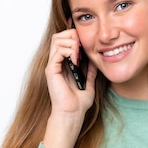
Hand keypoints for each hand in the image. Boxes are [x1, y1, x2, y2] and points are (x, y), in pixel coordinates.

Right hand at [42, 26, 97, 147]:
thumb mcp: (89, 82)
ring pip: (56, 40)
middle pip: (58, 36)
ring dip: (71, 42)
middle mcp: (56, 62)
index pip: (64, 40)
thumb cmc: (78, 102)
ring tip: (79, 52)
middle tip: (81, 44)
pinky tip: (76, 59)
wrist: (73, 113)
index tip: (85, 41)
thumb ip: (91, 71)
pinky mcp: (51, 70)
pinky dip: (68, 51)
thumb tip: (95, 60)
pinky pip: (57, 52)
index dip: (73, 35)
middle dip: (71, 35)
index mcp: (64, 64)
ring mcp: (53, 65)